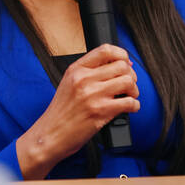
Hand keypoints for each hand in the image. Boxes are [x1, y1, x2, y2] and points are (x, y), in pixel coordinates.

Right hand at [16, 44, 139, 178]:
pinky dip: (134, 106)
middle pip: (121, 66)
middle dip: (131, 75)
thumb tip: (119, 65)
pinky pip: (129, 102)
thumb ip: (89, 73)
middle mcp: (84, 79)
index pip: (105, 50)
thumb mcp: (69, 84)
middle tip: (128, 85)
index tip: (126, 63)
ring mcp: (92, 95)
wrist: (50, 134)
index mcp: (76, 70)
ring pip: (128, 82)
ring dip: (134, 90)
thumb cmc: (61, 112)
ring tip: (129, 97)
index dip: (122, 55)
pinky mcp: (101, 112)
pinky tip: (129, 109)